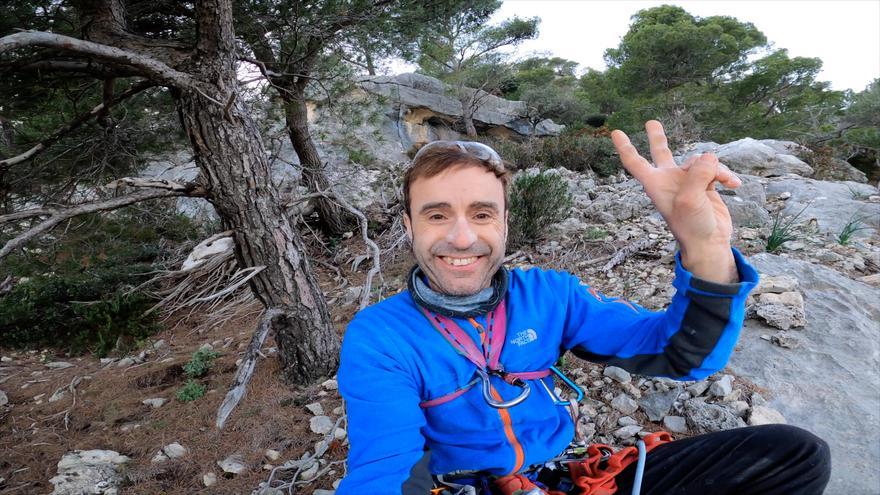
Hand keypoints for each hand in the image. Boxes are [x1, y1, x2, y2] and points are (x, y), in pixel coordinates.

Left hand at [610, 121, 738, 282]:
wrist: (710, 242)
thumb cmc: (691, 225)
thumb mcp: (690, 199)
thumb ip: (697, 174)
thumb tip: (709, 157)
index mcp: (655, 184)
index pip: (635, 162)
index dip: (625, 147)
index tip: (615, 132)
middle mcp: (669, 179)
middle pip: (661, 152)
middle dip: (658, 137)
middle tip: (651, 122)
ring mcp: (688, 181)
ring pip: (701, 160)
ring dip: (716, 168)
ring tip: (726, 181)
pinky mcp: (705, 184)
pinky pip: (715, 169)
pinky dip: (725, 174)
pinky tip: (734, 184)